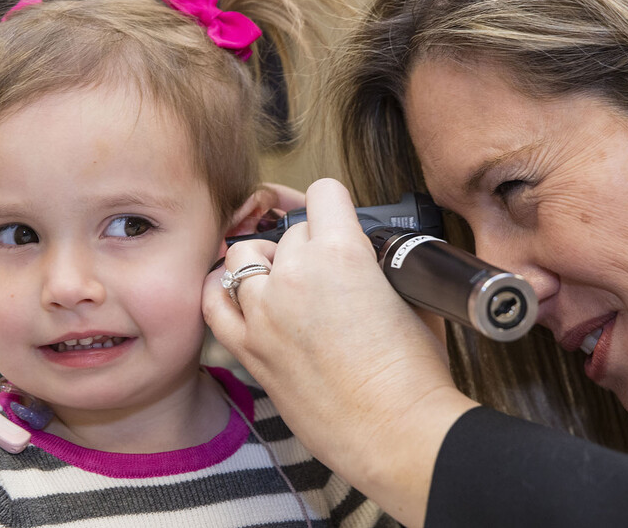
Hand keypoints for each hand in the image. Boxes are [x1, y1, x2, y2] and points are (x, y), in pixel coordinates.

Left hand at [203, 178, 475, 525]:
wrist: (397, 433)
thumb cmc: (413, 376)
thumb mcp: (412, 296)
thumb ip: (384, 266)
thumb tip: (374, 260)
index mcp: (341, 252)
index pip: (324, 193)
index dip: (335, 206)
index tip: (339, 221)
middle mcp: (296, 274)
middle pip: (288, 230)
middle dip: (309, 245)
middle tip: (331, 275)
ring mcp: (265, 312)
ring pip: (244, 257)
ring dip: (266, 265)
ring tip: (290, 286)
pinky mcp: (249, 349)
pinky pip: (215, 302)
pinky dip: (224, 293)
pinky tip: (244, 298)